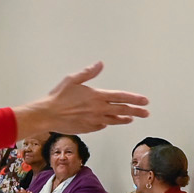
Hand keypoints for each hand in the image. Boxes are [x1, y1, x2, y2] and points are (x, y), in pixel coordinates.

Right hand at [12, 61, 150, 139]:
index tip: (145, 101)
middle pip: (122, 111)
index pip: (121, 97)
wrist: (47, 115)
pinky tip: (108, 122)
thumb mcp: (72, 79)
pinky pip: (101, 125)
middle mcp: (98, 109)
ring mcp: (94, 120)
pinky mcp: (88, 128)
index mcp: (97, 96)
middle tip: (146, 113)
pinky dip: (107, 123)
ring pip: (114, 120)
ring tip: (131, 119)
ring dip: (124, 119)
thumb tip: (100, 64)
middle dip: (136, 111)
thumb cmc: (58, 97)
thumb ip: (88, 72)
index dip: (135, 99)